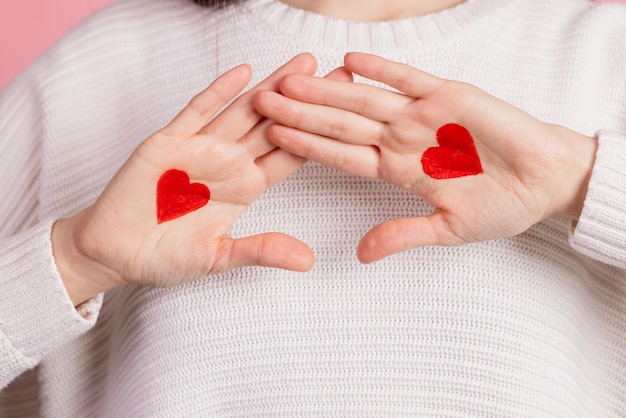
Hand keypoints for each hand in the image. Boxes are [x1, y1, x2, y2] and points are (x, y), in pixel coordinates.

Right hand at [53, 54, 351, 304]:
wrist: (114, 250)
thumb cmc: (164, 256)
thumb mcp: (217, 257)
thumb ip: (261, 250)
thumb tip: (308, 261)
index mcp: (245, 188)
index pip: (290, 156)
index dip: (320, 136)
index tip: (349, 117)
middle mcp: (229, 163)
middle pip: (276, 125)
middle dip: (307, 102)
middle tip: (341, 77)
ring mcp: (200, 149)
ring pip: (243, 112)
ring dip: (272, 88)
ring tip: (304, 65)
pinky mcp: (169, 142)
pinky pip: (196, 112)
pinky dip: (218, 93)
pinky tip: (242, 72)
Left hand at [255, 52, 597, 262]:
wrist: (546, 180)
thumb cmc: (501, 205)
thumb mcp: (448, 229)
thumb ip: (402, 235)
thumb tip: (360, 255)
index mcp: (396, 169)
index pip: (340, 154)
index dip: (305, 145)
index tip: (270, 137)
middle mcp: (401, 138)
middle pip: (341, 123)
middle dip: (301, 113)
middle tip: (260, 102)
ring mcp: (423, 115)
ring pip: (365, 99)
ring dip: (328, 90)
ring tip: (292, 80)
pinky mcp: (450, 96)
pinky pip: (410, 80)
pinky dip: (383, 71)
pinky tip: (350, 60)